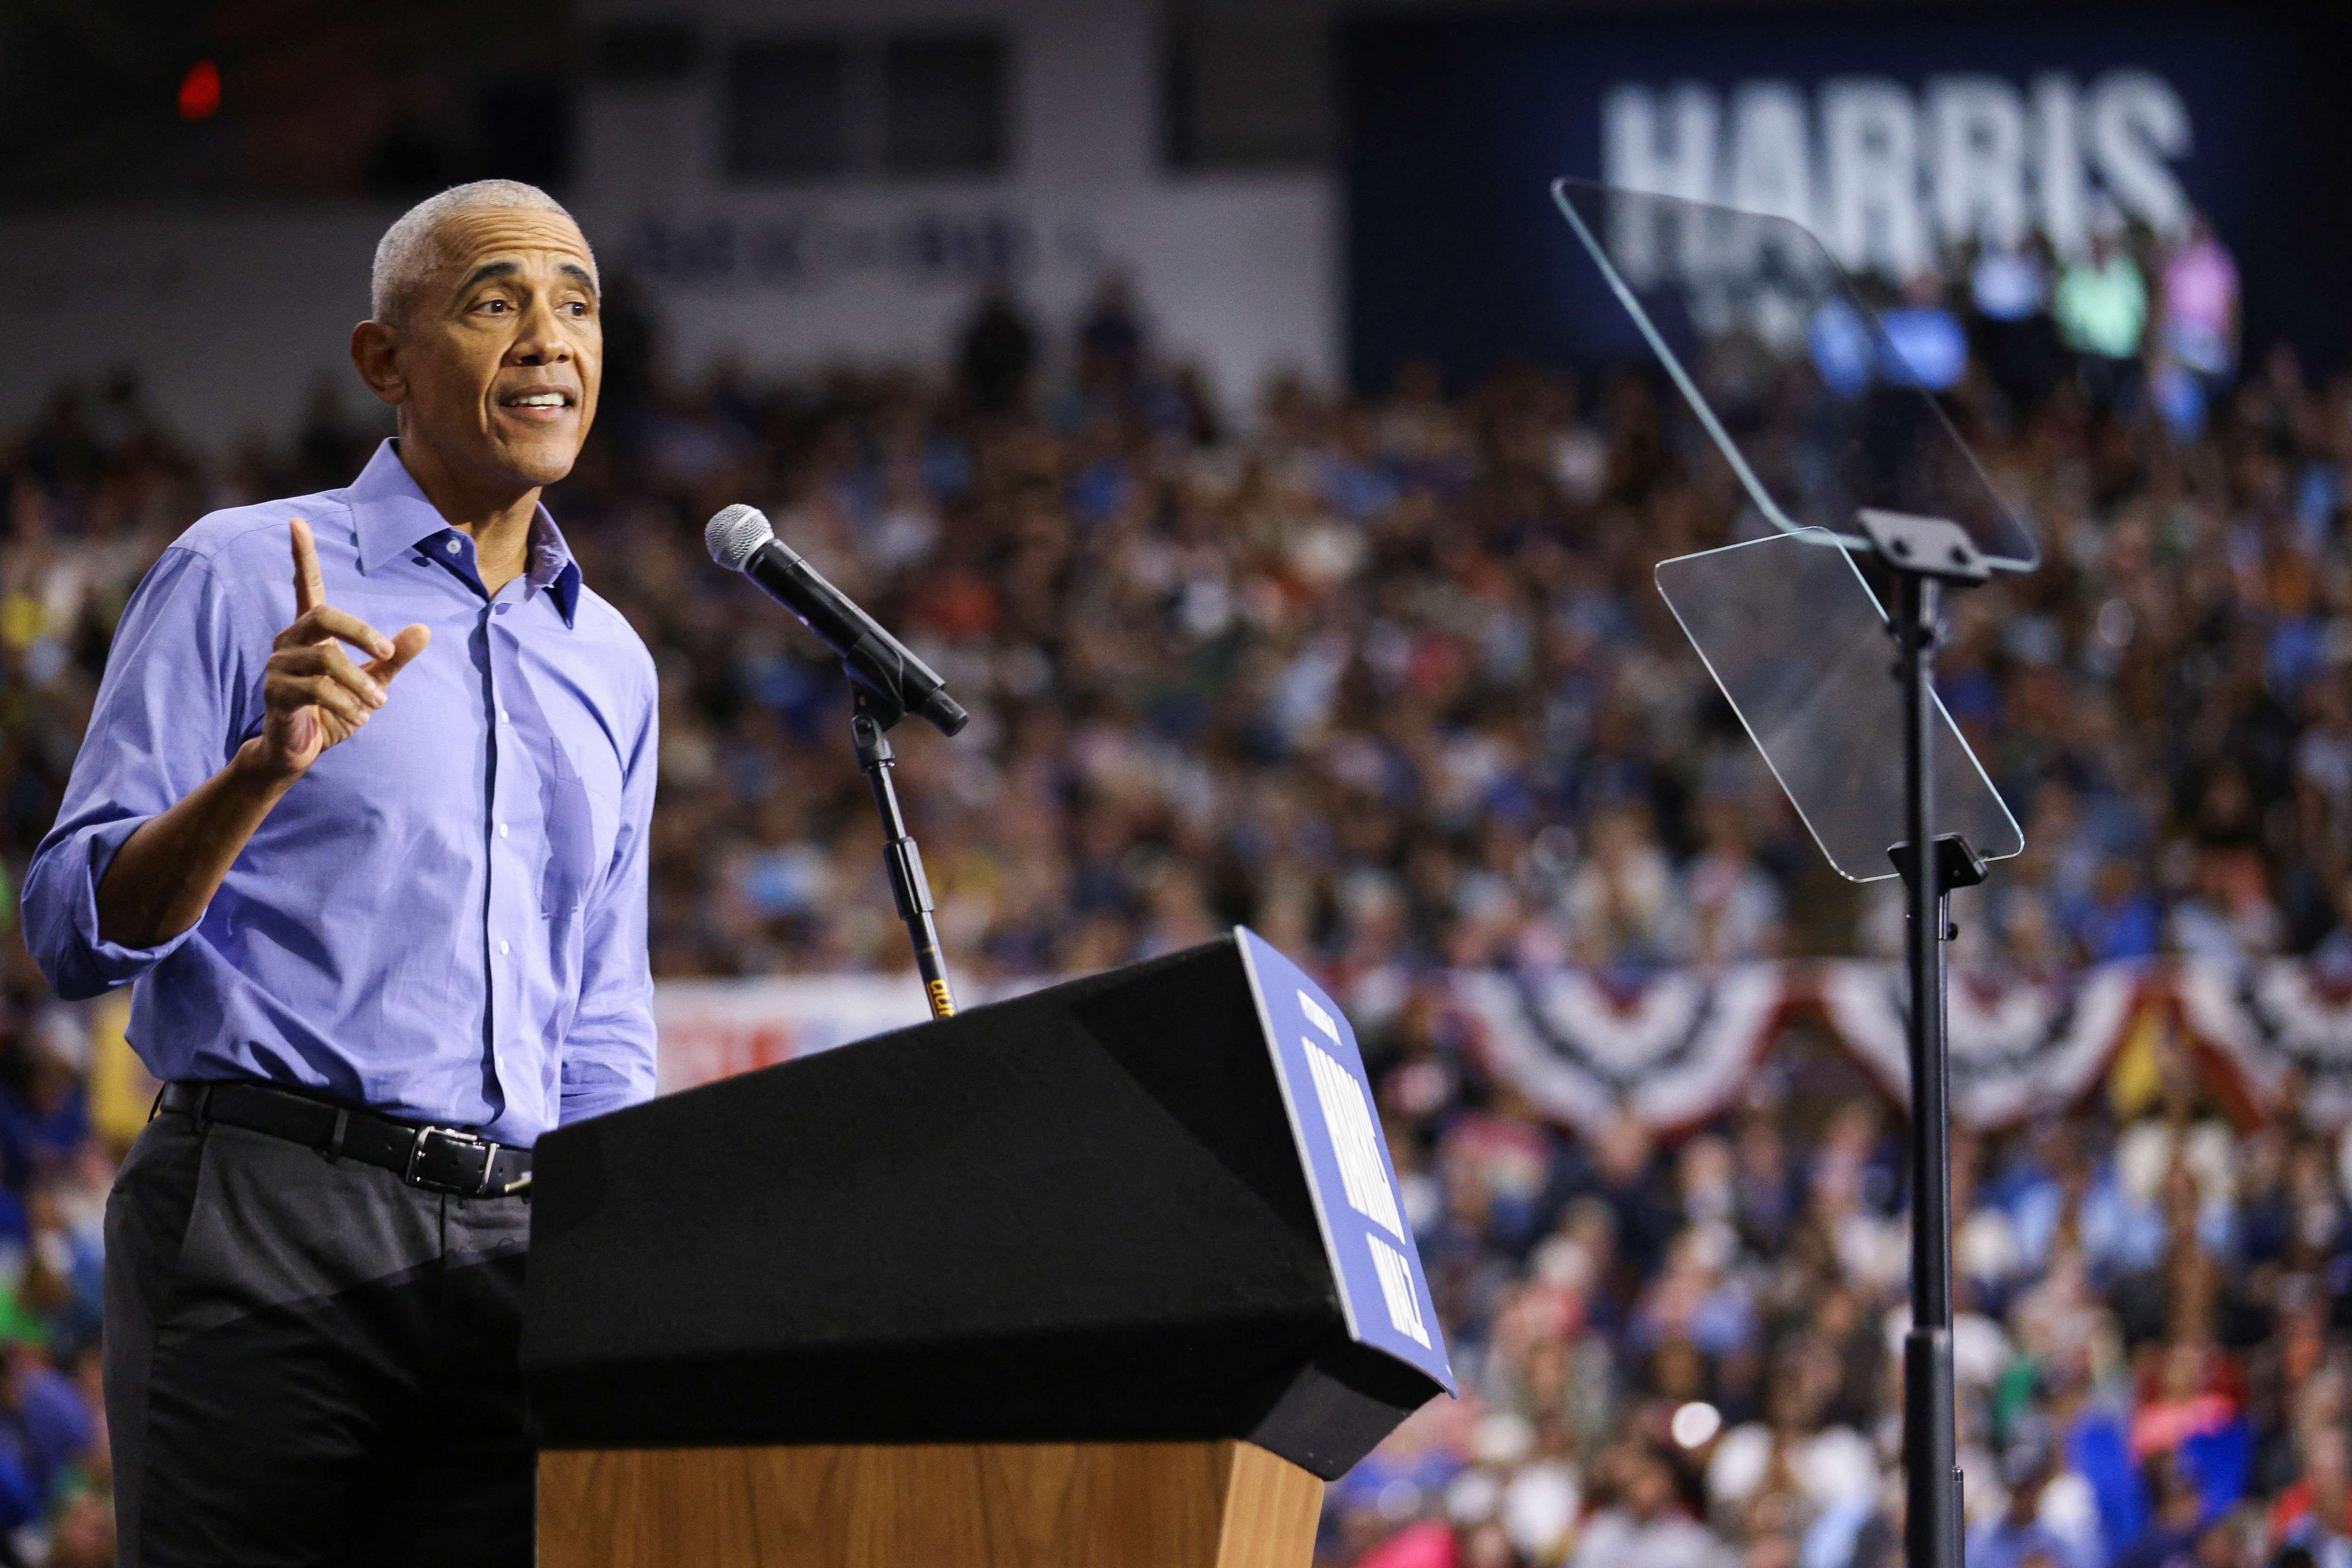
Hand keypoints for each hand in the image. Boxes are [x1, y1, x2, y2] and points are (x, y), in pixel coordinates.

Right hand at [255, 518, 430, 780]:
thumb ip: (394, 656)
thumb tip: (424, 629)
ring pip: (325, 659)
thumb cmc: (335, 710)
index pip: (306, 585)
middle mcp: (289, 641)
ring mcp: (278, 666)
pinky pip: (316, 688)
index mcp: (311, 631)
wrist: (302, 750)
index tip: (296, 521)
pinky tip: (358, 717)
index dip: (302, 555)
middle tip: (387, 653)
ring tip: (377, 704)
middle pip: (325, 616)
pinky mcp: (276, 693)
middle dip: (362, 633)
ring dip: (359, 683)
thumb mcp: (373, 682)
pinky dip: (345, 703)